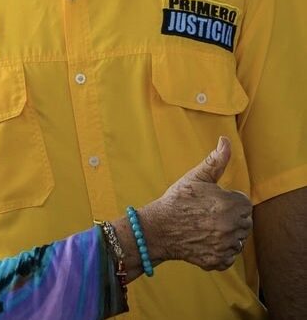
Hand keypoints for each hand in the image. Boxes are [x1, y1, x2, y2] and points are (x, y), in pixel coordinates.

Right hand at [141, 136, 251, 270]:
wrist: (157, 228)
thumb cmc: (176, 200)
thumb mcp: (195, 178)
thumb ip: (215, 161)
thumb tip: (225, 141)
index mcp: (230, 204)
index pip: (244, 202)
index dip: (228, 199)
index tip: (212, 200)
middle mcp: (231, 226)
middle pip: (244, 221)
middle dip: (231, 216)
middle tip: (208, 213)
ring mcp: (226, 246)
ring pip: (239, 238)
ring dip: (228, 233)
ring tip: (206, 226)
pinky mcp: (219, 261)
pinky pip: (230, 255)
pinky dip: (221, 250)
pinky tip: (205, 240)